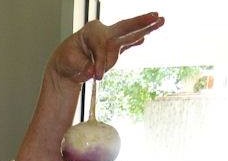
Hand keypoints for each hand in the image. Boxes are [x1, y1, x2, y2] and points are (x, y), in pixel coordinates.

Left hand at [48, 12, 164, 84]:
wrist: (66, 64)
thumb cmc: (67, 60)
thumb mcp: (70, 64)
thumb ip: (84, 67)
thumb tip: (94, 72)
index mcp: (91, 31)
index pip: (102, 46)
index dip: (100, 62)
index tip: (97, 77)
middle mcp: (103, 33)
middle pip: (124, 28)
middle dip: (140, 23)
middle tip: (156, 16)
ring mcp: (110, 40)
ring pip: (129, 36)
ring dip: (145, 30)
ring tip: (160, 21)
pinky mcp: (113, 50)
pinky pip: (127, 45)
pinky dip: (135, 42)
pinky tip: (144, 39)